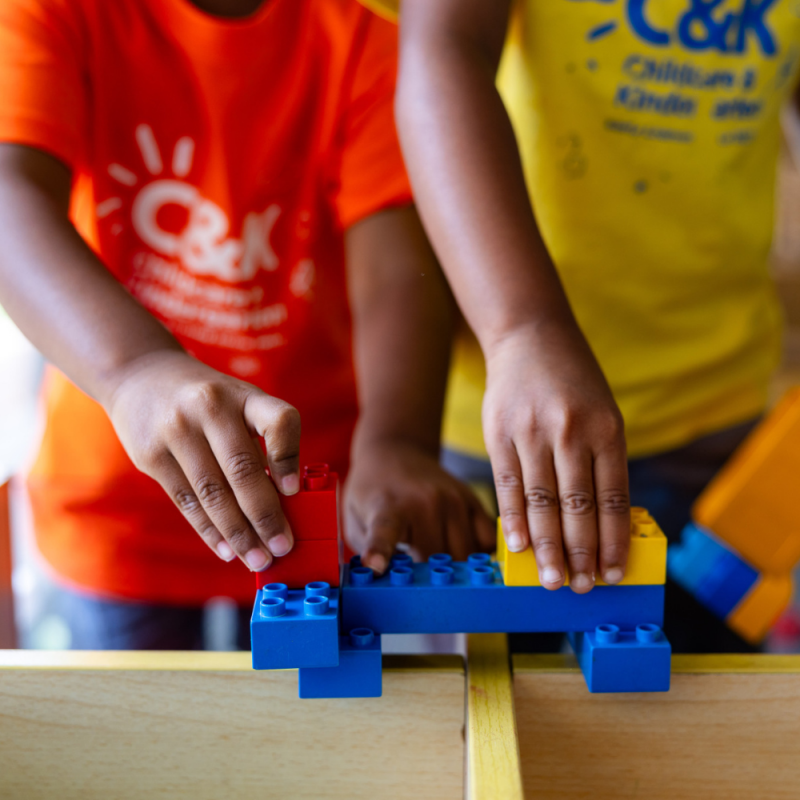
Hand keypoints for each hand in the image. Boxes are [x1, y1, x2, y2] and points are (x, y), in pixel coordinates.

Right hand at [104, 350, 300, 571]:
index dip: (288, 457)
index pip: (278, 421)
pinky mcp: (150, 455)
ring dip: (238, 532)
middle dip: (265, 516)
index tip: (293, 491)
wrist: (140, 375)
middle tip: (282, 547)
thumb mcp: (239, 402)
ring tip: (257, 557)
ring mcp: (176, 431)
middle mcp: (210, 408)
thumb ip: (261, 440)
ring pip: (212, 493)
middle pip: (242, 470)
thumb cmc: (207, 401)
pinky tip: (227, 549)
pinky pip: (186, 501)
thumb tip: (285, 502)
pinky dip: (209, 530)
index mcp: (243, 395)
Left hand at [344, 438, 495, 571]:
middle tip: (417, 574)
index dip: (379, 550)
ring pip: (464, 554)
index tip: (374, 566)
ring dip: (453, 566)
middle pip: (435, 558)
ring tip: (436, 558)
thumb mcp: (355, 518)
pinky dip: (478, 552)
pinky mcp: (471, 499)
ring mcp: (452, 500)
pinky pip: (487, 541)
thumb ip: (366, 551)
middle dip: (428, 576)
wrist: (396, 451)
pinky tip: (460, 548)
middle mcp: (424, 502)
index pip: (384, 531)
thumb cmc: (373, 492)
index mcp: (387, 507)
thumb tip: (383, 582)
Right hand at [483, 323, 629, 592]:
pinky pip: (507, 485)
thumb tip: (600, 524)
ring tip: (551, 579)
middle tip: (582, 587)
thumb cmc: (573, 381)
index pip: (612, 498)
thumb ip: (602, 461)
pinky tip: (518, 546)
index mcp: (606, 428)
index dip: (613, 540)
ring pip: (542, 502)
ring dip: (547, 547)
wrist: (530, 336)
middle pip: (577, 507)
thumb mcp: (603, 413)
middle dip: (580, 553)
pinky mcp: (500, 434)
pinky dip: (514, 519)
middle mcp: (571, 431)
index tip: (613, 572)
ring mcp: (533, 432)